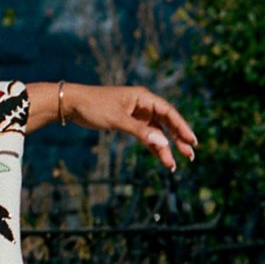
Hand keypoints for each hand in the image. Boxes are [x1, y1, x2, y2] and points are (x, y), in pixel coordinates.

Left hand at [73, 83, 198, 171]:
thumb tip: (163, 142)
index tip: (192, 141)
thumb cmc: (94, 106)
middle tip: (190, 156)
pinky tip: (161, 158)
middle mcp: (143, 105)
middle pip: (166, 123)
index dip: (182, 127)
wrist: (72, 104)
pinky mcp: (129, 123)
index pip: (168, 112)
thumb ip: (140, 131)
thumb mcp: (117, 119)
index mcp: (143, 97)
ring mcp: (136, 115)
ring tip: (173, 166)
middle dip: (178, 140)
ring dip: (165, 148)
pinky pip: (145, 136)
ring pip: (156, 132)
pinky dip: (152, 147)